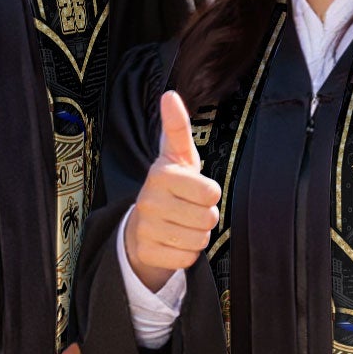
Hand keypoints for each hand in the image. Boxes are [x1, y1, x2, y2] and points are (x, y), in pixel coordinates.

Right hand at [123, 90, 220, 291]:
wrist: (142, 225)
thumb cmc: (171, 186)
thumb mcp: (177, 156)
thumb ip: (177, 127)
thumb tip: (169, 94)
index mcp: (161, 174)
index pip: (210, 192)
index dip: (210, 193)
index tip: (195, 189)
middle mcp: (149, 200)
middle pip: (208, 218)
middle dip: (205, 216)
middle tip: (189, 209)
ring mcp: (145, 228)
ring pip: (199, 239)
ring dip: (197, 235)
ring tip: (181, 224)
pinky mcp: (146, 252)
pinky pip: (187, 258)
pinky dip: (186, 253)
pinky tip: (173, 241)